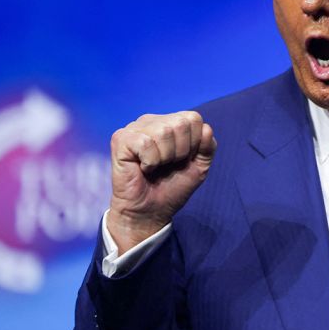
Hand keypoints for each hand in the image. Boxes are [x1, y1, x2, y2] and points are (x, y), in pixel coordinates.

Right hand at [107, 111, 216, 253]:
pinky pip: (145, 143)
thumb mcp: (199, 167)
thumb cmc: (172, 188)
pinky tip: (143, 168)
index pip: (193, 118)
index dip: (195, 143)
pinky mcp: (121, 139)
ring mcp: (134, 128)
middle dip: (180, 152)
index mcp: (169, 122)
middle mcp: (151, 121)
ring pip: (163, 132)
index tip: (183, 160)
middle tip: (167, 165)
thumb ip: (208, 147)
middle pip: (180, 124)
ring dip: (165, 158)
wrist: (150, 211)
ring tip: (155, 167)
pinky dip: (150, 162)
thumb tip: (206, 129)